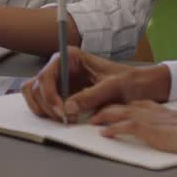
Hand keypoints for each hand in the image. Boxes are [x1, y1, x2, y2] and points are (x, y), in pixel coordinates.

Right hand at [21, 48, 169, 121]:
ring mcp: (59, 80)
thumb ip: (90, 96)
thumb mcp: (113, 87)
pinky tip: (63, 117)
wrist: (142, 87)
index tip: (61, 111)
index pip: (46, 75)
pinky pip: (42, 102)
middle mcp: (60, 67)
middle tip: (65, 119)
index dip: (49, 94)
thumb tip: (68, 108)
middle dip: (47, 105)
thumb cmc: (130, 80)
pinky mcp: (61, 93)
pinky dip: (46, 111)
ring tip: (65, 119)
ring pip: (34, 94)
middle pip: (36, 86)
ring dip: (44, 109)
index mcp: (70, 57)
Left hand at [90, 101, 176, 158]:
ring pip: (120, 113)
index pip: (143, 104)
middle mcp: (158, 112)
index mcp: (170, 111)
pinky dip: (113, 130)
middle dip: (109, 108)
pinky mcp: (153, 131)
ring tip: (91, 121)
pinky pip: (126, 127)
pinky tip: (104, 134)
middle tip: (95, 112)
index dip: (128, 106)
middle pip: (126, 105)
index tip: (117, 107)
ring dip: (104, 117)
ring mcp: (154, 120)